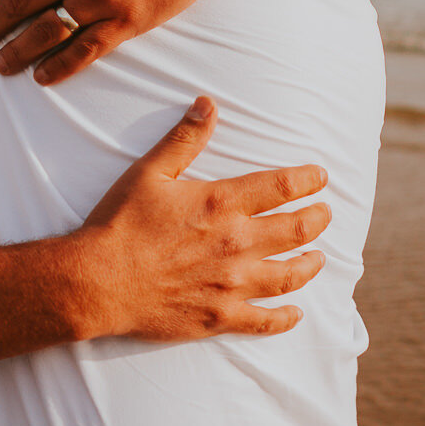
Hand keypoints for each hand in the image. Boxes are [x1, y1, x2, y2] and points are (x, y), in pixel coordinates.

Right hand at [65, 96, 329, 340]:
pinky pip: (265, 321)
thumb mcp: (149, 172)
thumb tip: (208, 104)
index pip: (282, 187)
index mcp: (222, 204)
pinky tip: (296, 313)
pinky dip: (286, 318)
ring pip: (289, 275)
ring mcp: (231, 284)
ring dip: (310, 264)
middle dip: (317, 219)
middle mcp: (236, 243)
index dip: (307, 180)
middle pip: (296, 230)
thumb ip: (184, 139)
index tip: (320, 178)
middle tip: (326, 213)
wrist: (98, 281)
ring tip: (318, 258)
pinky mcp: (220, 316)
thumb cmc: (120, 223)